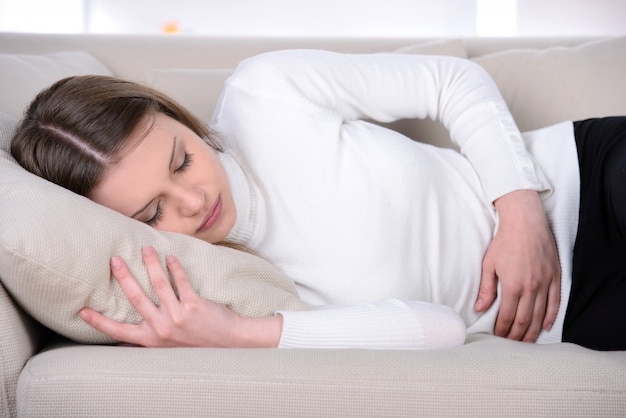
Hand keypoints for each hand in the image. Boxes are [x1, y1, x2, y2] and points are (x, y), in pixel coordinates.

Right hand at [79, 246, 282, 347]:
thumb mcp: (169, 347)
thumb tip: (129, 333)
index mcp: (152, 340)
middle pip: (136, 298)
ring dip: (150, 264)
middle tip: (114, 260)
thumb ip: (151, 337)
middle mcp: (162, 329)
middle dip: (124, 277)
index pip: (119, 332)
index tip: (83, 311)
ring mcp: (178, 317)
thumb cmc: (197, 343)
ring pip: (159, 285)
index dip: (100, 323)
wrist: (228, 343)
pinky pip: (180, 282)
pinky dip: (174, 267)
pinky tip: (170, 258)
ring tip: (146, 249)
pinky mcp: (194, 305)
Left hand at [475, 190, 560, 341]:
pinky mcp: (555, 277)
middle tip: (511, 344)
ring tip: (527, 342)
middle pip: (525, 320)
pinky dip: (551, 317)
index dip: (502, 329)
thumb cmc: (504, 242)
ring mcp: (545, 283)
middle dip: (517, 335)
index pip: (508, 316)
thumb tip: (479, 308)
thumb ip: (486, 289)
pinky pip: (555, 302)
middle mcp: (531, 287)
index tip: (498, 336)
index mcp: (512, 285)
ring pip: (540, 315)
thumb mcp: (489, 264)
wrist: (525, 222)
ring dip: (533, 331)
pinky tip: (546, 327)